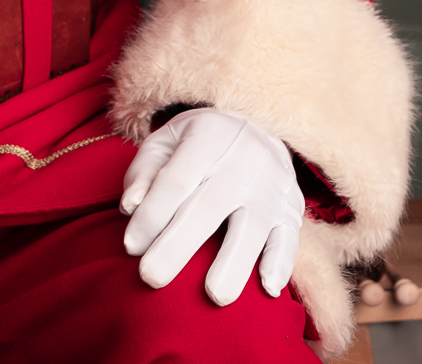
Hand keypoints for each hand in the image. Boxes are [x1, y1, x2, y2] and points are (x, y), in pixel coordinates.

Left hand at [120, 107, 303, 305]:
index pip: (174, 182)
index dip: (151, 215)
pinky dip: (281, 263)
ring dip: (234, 263)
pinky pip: (289, 238)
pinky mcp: (290, 208)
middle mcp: (242, 162)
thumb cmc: (198, 142)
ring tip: (216, 295)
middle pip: (207, 208)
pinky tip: (269, 288)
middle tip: (152, 276)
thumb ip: (144, 172)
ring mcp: (270, 187)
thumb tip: (131, 207)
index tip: (130, 247)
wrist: (256, 127)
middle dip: (178, 245)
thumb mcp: (165, 141)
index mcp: (205, 139)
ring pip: (252, 227)